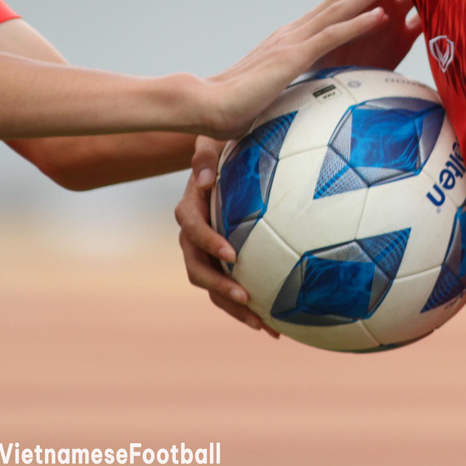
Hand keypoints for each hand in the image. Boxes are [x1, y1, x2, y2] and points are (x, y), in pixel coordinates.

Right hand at [175, 137, 276, 335]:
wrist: (226, 160)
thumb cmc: (225, 144)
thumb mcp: (213, 139)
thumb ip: (206, 153)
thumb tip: (205, 176)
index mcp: (190, 207)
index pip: (193, 229)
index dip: (209, 243)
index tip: (232, 254)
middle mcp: (192, 235)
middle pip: (197, 268)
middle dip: (220, 287)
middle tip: (247, 298)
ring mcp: (205, 252)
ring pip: (212, 287)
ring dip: (234, 309)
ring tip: (264, 325)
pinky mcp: (221, 263)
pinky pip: (228, 289)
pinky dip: (246, 309)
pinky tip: (275, 326)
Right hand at [191, 0, 399, 136]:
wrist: (204, 105)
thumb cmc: (231, 105)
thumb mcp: (268, 90)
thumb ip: (283, 88)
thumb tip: (292, 97)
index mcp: (289, 39)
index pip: (329, 11)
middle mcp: (293, 32)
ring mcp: (293, 41)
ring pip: (340, 9)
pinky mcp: (292, 57)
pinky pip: (332, 36)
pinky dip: (358, 24)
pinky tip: (381, 15)